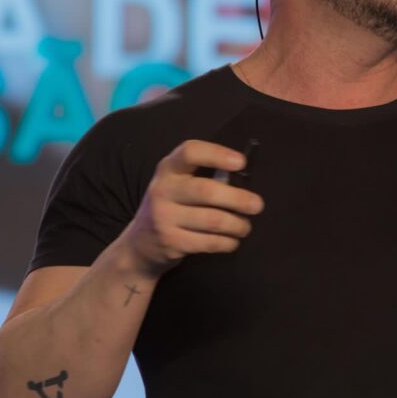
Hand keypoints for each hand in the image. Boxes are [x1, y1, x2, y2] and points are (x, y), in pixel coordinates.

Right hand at [121, 140, 264, 277]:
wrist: (139, 245)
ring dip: (237, 224)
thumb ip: (203, 177)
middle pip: (207, 190)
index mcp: (168, 169)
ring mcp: (164, 217)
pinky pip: (208, 242)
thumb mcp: (178, 185)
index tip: (241, 162)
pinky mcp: (170, 242)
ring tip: (245, 227)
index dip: (217, 154)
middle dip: (238, 199)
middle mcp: (163, 190)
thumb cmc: (172, 207)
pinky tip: (233, 241)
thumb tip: (245, 180)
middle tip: (257, 205)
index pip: (190, 152)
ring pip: (212, 220)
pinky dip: (226, 242)